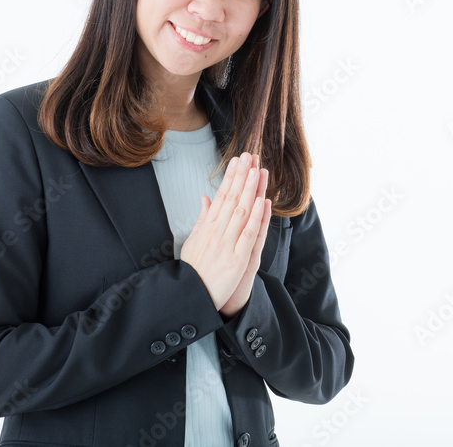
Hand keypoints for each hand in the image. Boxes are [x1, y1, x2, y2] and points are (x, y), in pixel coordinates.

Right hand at [180, 152, 269, 311]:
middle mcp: (217, 232)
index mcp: (207, 227)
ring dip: (250, 190)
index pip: (221, 196)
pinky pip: (248, 235)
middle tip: (250, 155)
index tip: (238, 160)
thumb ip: (202, 219)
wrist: (190, 297)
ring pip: (241, 212)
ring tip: (257, 170)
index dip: (231, 177)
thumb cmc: (193, 270)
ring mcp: (227, 245)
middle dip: (242, 176)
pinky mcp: (237, 260)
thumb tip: (206, 198)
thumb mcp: (192, 241)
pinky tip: (263, 202)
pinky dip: (256, 218)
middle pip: (232, 199)